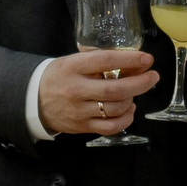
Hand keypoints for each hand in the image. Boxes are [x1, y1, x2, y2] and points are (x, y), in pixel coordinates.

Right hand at [38, 50, 158, 135]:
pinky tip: (129, 109)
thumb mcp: (72, 61)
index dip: (130, 59)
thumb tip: (132, 58)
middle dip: (140, 83)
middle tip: (153, 76)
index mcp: (73, 67)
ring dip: (132, 99)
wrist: (33, 100)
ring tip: (135, 91)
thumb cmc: (58, 76)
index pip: (106, 60)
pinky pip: (111, 127)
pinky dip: (126, 119)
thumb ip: (97, 59)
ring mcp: (80, 110)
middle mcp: (76, 89)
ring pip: (115, 108)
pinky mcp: (83, 126)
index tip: (146, 58)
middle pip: (115, 89)